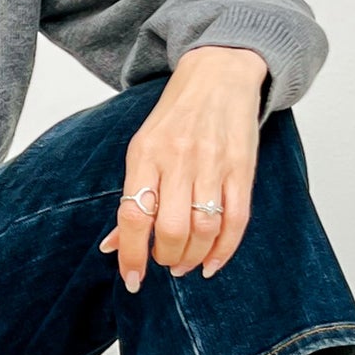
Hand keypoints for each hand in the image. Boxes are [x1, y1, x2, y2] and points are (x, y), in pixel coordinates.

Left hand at [97, 47, 266, 291]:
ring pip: (203, 229)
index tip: (132, 279)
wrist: (218, 75)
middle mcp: (178, 159)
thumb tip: (112, 247)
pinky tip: (212, 262)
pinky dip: (224, 250)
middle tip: (164, 262)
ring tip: (185, 263)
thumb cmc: (175, 116)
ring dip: (192, 257)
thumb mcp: (142, 148)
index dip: (131, 254)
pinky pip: (236, 220)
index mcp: (145, 154)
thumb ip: (132, 197)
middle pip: (170, 228)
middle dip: (165, 257)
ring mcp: (212, 164)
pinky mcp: (242, 169)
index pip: (133, 215)